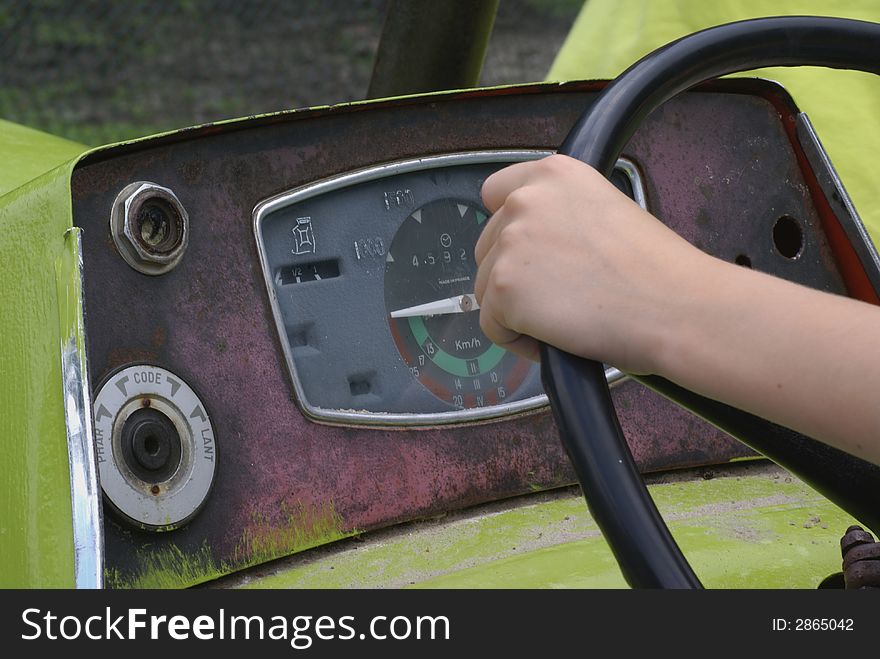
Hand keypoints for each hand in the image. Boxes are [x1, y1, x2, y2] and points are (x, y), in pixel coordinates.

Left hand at [474, 154, 714, 372]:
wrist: (674, 306)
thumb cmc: (656, 272)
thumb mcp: (606, 212)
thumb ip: (560, 218)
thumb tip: (536, 251)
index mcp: (554, 174)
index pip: (495, 193)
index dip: (509, 229)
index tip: (530, 255)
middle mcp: (525, 200)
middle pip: (487, 246)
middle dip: (515, 276)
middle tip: (560, 297)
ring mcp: (509, 243)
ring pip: (486, 288)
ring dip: (515, 310)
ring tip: (564, 319)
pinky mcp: (503, 286)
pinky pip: (492, 325)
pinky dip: (517, 341)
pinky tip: (557, 337)